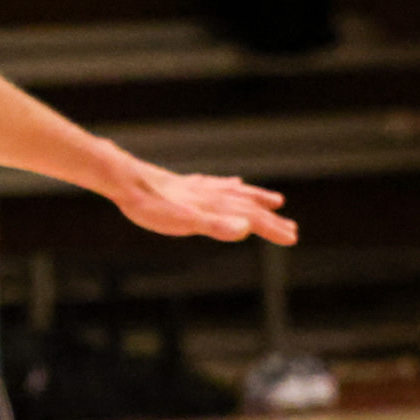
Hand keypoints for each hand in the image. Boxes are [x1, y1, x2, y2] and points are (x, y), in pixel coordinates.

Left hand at [107, 158, 298, 244]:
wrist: (126, 180)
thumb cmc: (153, 205)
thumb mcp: (185, 221)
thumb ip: (217, 225)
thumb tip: (248, 228)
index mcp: (215, 205)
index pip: (252, 218)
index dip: (272, 229)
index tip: (292, 238)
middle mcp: (212, 194)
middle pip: (248, 206)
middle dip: (270, 219)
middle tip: (292, 230)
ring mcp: (200, 189)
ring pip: (236, 193)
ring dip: (257, 199)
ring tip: (275, 201)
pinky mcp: (186, 186)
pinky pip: (217, 186)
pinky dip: (230, 187)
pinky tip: (233, 183)